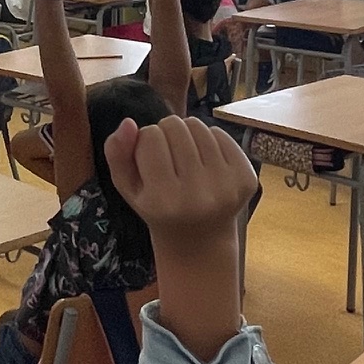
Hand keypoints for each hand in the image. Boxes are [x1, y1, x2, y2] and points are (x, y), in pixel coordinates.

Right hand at [106, 114, 257, 246]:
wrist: (200, 240)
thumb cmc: (157, 207)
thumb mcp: (128, 187)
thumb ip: (116, 154)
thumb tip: (128, 123)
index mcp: (162, 199)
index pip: (149, 135)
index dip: (145, 142)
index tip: (149, 161)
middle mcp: (196, 195)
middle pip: (175, 126)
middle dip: (167, 134)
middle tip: (169, 158)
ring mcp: (226, 187)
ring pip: (198, 126)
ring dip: (188, 135)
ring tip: (186, 159)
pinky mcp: (246, 179)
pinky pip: (221, 134)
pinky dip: (210, 140)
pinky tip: (206, 163)